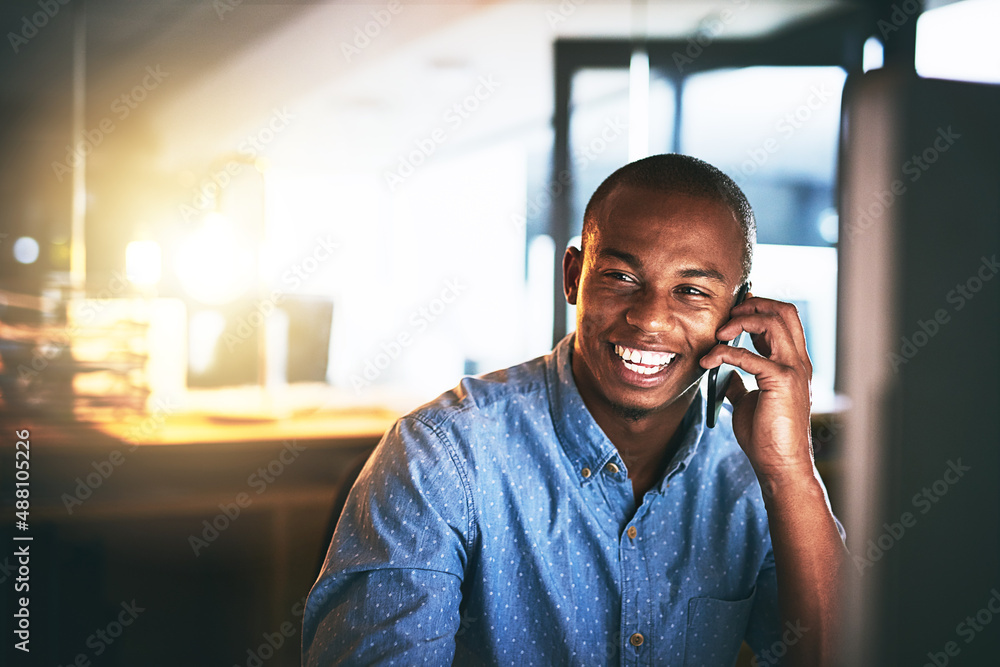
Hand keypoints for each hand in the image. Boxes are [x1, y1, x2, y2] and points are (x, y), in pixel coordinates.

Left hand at [699, 295, 814, 481]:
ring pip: (773, 321)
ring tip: (718, 335)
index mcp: (793, 363)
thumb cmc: (766, 437)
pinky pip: (748, 355)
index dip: (757, 309)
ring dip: (740, 321)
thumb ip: (741, 383)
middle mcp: (798, 361)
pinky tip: (707, 362)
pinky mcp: (781, 381)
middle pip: (784, 311)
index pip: (782, 320)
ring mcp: (793, 369)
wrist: (780, 464)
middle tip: (726, 316)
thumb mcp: (749, 402)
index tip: (731, 314)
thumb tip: (725, 373)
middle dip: (753, 304)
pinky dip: (724, 353)